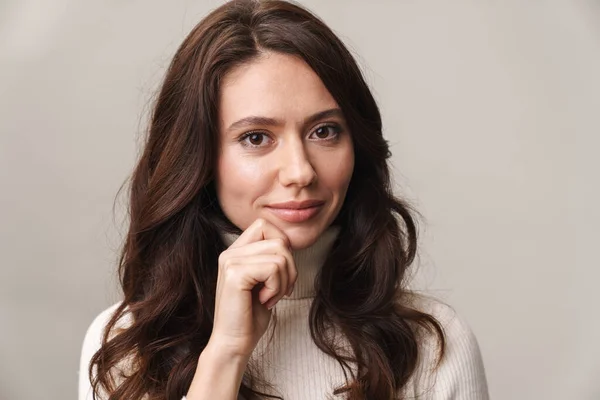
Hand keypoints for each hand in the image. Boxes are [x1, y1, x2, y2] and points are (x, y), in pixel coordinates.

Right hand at [207, 218, 297, 358]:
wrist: (234, 343)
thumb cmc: (251, 316)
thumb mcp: (265, 280)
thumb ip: (272, 258)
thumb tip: (289, 243)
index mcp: (235, 251)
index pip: (266, 226)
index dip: (283, 248)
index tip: (279, 275)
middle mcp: (230, 252)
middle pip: (279, 239)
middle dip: (290, 267)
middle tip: (278, 290)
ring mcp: (230, 261)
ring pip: (280, 252)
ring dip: (284, 280)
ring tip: (270, 297)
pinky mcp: (235, 274)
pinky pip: (274, 268)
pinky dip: (277, 287)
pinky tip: (265, 301)